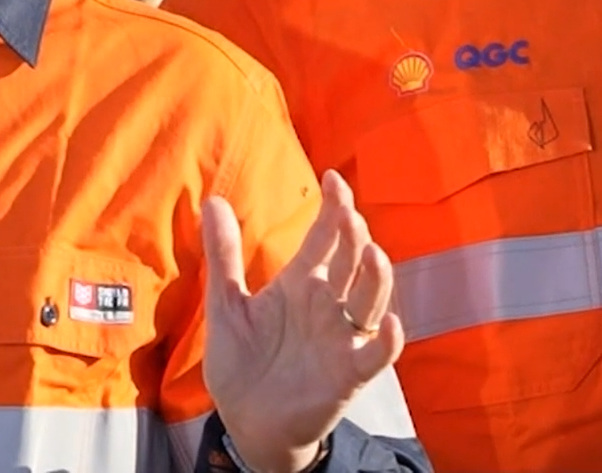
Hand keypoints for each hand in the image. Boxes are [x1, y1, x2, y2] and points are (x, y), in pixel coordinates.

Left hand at [201, 168, 404, 472]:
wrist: (246, 421)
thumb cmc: (242, 362)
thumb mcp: (226, 304)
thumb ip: (224, 255)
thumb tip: (213, 200)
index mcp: (299, 284)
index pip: (324, 240)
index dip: (333, 210)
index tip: (334, 180)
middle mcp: (326, 305)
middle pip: (350, 263)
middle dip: (353, 237)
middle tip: (347, 212)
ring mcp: (340, 338)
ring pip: (370, 300)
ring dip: (374, 278)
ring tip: (372, 253)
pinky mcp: (348, 373)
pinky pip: (375, 354)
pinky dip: (385, 340)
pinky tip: (387, 323)